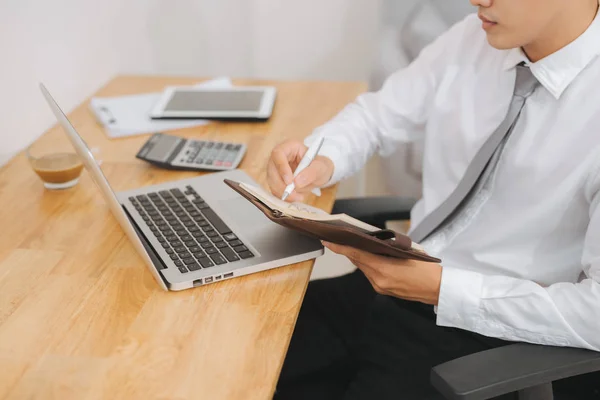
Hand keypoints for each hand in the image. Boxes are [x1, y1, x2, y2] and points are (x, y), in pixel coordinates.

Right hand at [267, 139, 333, 201]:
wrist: (318, 173)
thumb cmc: (320, 166)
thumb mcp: (321, 168)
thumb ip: (311, 173)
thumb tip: (296, 182)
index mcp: (290, 146)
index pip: (278, 153)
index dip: (281, 167)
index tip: (290, 181)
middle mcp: (279, 156)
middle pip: (272, 169)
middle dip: (281, 184)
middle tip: (294, 194)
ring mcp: (276, 168)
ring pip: (271, 180)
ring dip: (282, 192)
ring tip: (298, 197)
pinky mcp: (276, 179)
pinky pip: (274, 188)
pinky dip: (282, 195)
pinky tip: (293, 198)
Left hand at [322, 241, 441, 304]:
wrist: (439, 289)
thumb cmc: (427, 268)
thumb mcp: (407, 252)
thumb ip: (387, 248)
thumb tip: (372, 242)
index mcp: (384, 268)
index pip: (356, 255)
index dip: (340, 247)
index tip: (328, 240)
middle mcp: (378, 280)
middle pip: (358, 261)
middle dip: (349, 250)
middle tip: (341, 237)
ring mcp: (380, 287)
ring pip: (364, 268)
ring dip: (360, 257)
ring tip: (357, 244)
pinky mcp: (383, 290)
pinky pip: (371, 274)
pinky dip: (369, 265)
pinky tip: (371, 258)